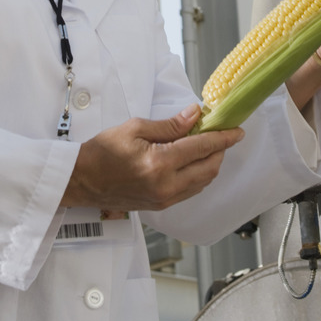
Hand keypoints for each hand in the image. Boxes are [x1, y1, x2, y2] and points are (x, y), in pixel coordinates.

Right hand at [61, 104, 243, 211]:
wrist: (83, 180)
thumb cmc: (103, 151)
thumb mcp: (135, 128)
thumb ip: (169, 125)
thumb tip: (195, 115)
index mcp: (160, 163)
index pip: (201, 148)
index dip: (223, 137)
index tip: (237, 130)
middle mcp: (167, 186)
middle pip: (209, 168)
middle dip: (220, 150)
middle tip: (222, 133)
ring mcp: (165, 199)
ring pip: (202, 182)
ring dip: (211, 163)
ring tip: (208, 144)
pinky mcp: (161, 206)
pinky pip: (191, 191)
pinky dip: (199, 175)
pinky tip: (194, 161)